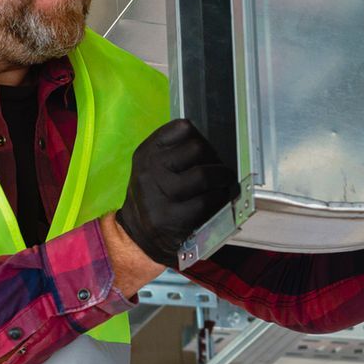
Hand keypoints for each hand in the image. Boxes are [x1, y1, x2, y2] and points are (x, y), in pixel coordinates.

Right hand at [114, 119, 239, 265]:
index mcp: (147, 153)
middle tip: (218, 168)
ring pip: (204, 175)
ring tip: (224, 182)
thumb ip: (176, 150)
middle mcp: (150, 171)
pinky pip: (207, 201)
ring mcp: (160, 195)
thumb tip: (214, 145)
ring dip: (222, 178)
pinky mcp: (173, 218)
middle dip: (214, 158)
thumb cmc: (156, 195)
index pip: (183, 128)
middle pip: (198, 148)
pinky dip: (219, 199)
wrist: (139, 235)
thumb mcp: (154, 166)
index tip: (203, 150)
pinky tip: (217, 200)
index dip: (199, 137)